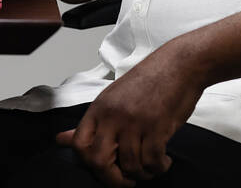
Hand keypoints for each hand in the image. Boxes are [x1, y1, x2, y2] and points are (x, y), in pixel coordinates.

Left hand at [56, 43, 202, 185]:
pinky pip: (153, 161)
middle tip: (126, 181)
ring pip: (130, 165)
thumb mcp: (114, 98)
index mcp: (99, 108)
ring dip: (143, 174)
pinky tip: (163, 161)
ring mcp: (135, 121)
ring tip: (151, 166)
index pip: (79, 144)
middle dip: (113, 179)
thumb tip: (62, 140)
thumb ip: (92, 124)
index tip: (104, 168)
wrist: (179, 65)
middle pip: (99, 161)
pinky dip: (159, 167)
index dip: (89, 163)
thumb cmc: (149, 81)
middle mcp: (113, 115)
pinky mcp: (157, 126)